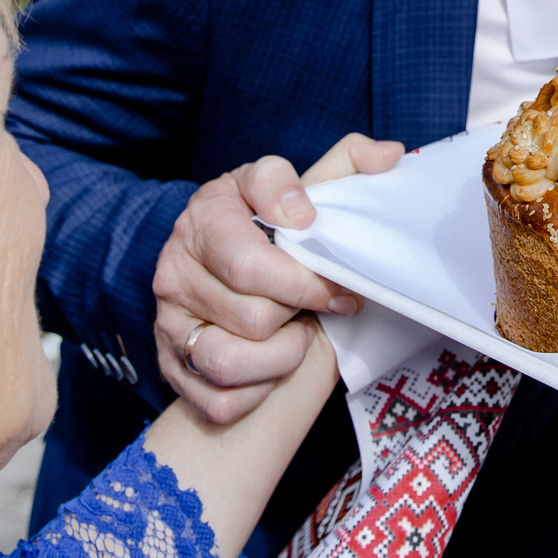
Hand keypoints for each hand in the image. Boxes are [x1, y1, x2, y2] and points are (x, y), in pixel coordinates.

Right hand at [150, 132, 404, 421]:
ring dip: (280, 357)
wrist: (236, 285)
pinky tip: (271, 366)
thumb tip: (389, 156)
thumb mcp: (302, 193)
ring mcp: (168, 321)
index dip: (308, 283)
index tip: (340, 288)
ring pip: (232, 362)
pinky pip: (222, 401)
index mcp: (206, 216)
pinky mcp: (171, 370)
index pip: (253, 265)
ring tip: (294, 335)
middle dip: (298, 317)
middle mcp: (175, 269)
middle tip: (317, 308)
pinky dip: (258, 392)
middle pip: (253, 317)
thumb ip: (345, 166)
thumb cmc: (274, 238)